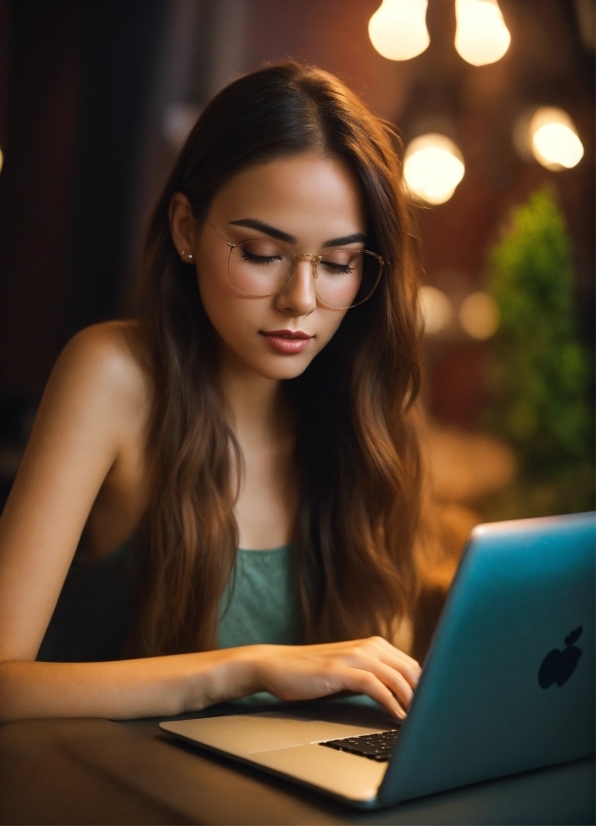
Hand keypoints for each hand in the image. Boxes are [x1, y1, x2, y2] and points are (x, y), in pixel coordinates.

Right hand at [251, 637, 420, 719]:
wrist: (275, 665)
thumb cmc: (312, 673)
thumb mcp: (347, 672)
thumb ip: (372, 677)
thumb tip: (402, 697)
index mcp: (372, 645)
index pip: (411, 665)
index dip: (426, 686)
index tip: (435, 706)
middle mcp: (367, 646)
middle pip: (410, 669)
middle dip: (424, 694)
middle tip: (432, 717)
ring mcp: (353, 656)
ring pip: (396, 676)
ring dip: (412, 700)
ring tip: (420, 721)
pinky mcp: (340, 670)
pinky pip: (375, 686)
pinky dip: (391, 702)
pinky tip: (397, 717)